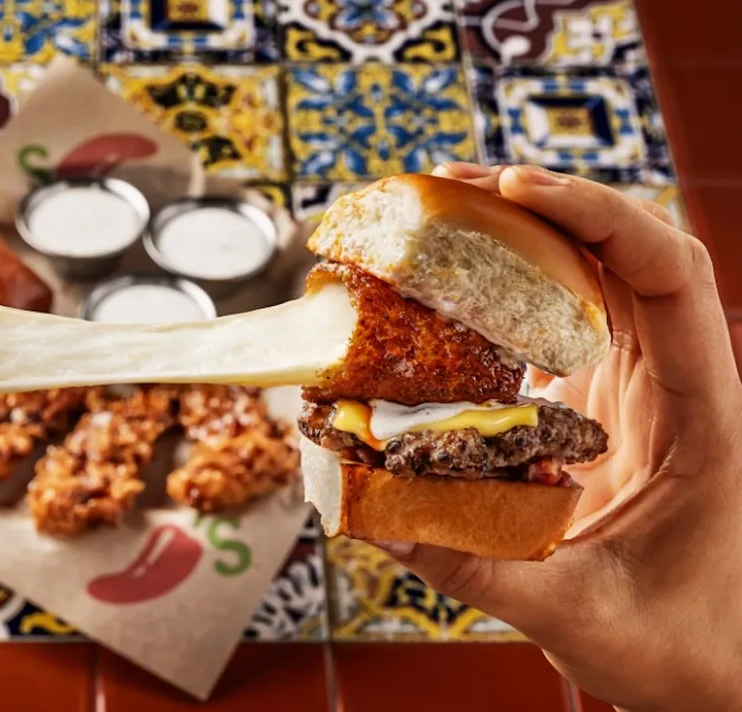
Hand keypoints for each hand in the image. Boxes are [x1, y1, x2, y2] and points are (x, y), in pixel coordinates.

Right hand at [375, 163, 741, 710]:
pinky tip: (444, 292)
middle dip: (537, 202)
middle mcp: (673, 381)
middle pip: (621, 251)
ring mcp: (636, 389)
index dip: (596, 214)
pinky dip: (503, 293)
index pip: (668, 273)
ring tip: (436, 217)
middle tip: (444, 187)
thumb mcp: (582, 615)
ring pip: (590, 277)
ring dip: (519, 237)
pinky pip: (557, 325)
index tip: (511, 188)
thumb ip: (480, 567)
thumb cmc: (686, 646)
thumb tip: (376, 518)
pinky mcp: (598, 407)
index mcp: (702, 411)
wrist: (721, 669)